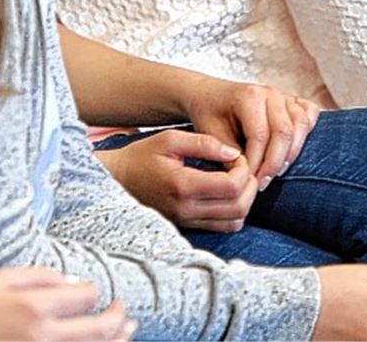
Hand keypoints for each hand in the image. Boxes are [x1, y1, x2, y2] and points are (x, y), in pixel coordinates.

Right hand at [0, 268, 133, 341]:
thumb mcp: (0, 279)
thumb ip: (41, 276)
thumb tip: (74, 284)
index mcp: (35, 308)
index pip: (87, 297)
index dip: (92, 293)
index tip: (89, 294)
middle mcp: (42, 338)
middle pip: (99, 330)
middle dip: (118, 319)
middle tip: (124, 312)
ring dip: (116, 341)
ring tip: (128, 331)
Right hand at [99, 129, 257, 230]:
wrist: (117, 180)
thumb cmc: (142, 156)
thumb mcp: (171, 139)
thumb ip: (205, 143)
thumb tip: (233, 153)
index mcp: (183, 186)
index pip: (232, 186)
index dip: (244, 169)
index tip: (236, 155)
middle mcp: (186, 210)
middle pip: (239, 207)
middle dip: (250, 184)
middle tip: (241, 166)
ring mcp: (186, 222)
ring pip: (234, 222)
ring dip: (244, 199)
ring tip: (236, 178)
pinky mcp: (187, 226)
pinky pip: (222, 227)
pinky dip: (234, 211)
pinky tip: (226, 192)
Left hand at [183, 77, 319, 188]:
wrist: (210, 95)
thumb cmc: (210, 114)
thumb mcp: (211, 135)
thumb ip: (229, 155)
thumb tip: (246, 177)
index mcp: (249, 97)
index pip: (261, 136)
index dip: (257, 163)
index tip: (249, 183)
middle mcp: (270, 93)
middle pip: (284, 132)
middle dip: (275, 163)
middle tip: (263, 183)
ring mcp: (283, 96)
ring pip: (300, 124)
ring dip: (292, 152)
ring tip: (276, 172)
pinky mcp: (292, 101)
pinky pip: (310, 114)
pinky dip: (307, 131)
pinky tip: (294, 148)